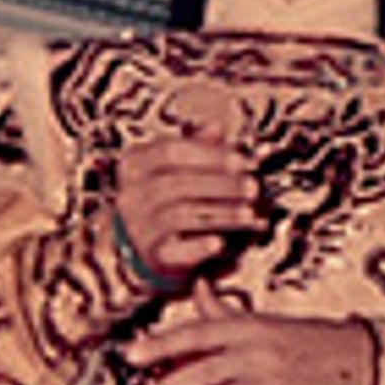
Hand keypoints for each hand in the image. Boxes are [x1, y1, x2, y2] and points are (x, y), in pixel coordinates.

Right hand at [113, 132, 261, 284]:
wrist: (146, 246)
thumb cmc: (170, 198)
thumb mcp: (178, 168)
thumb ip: (196, 147)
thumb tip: (216, 129)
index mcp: (135, 164)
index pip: (171, 151)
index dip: (211, 155)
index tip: (243, 161)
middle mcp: (131, 195)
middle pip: (177, 184)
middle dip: (221, 185)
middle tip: (253, 188)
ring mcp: (138, 227)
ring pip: (179, 216)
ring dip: (221, 215)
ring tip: (250, 215)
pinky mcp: (151, 256)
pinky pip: (175, 251)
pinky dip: (198, 247)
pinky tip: (220, 243)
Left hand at [130, 286, 375, 384]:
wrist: (361, 359)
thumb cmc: (310, 340)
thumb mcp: (266, 321)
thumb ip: (226, 314)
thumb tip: (198, 288)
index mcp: (248, 328)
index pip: (195, 335)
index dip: (160, 345)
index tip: (131, 356)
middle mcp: (255, 354)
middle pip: (199, 373)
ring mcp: (270, 383)